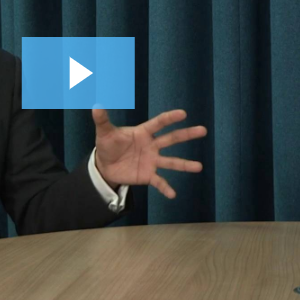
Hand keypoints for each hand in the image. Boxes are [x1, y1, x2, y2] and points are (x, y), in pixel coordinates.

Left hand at [92, 108, 206, 198]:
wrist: (105, 166)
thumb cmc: (108, 145)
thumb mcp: (104, 133)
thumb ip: (102, 120)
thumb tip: (96, 106)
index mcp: (143, 133)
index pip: (158, 123)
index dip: (170, 118)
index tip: (183, 113)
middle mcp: (151, 146)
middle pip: (171, 139)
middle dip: (187, 134)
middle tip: (203, 130)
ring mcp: (152, 161)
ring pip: (171, 162)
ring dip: (185, 165)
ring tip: (199, 167)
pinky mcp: (148, 175)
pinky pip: (159, 182)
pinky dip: (166, 188)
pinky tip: (173, 194)